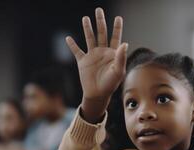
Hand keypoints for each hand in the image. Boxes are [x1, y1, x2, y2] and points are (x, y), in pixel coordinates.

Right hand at [66, 8, 127, 122]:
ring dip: (87, 28)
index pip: (115, 37)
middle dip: (100, 22)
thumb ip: (121, 57)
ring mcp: (92, 56)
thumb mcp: (118, 71)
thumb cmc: (111, 84)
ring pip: (89, 38)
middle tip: (98, 10)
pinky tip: (68, 38)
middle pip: (101, 33)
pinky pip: (76, 51)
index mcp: (112, 53)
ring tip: (85, 18)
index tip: (118, 18)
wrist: (98, 94)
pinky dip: (72, 45)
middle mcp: (102, 52)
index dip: (117, 28)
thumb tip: (125, 43)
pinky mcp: (82, 61)